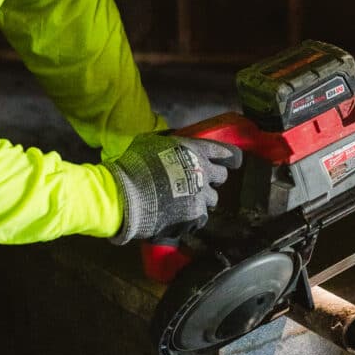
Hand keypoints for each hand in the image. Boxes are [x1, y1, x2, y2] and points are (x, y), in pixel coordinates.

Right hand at [105, 133, 241, 244]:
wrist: (127, 195)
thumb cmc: (134, 165)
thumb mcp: (148, 141)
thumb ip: (165, 139)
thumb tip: (169, 137)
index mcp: (195, 150)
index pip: (225, 152)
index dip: (227, 157)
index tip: (228, 162)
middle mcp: (204, 171)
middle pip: (222, 177)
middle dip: (211, 179)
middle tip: (198, 183)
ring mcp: (201, 195)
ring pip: (212, 199)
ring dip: (201, 200)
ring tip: (185, 202)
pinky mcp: (196, 215)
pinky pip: (201, 217)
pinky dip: (192, 218)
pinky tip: (179, 217)